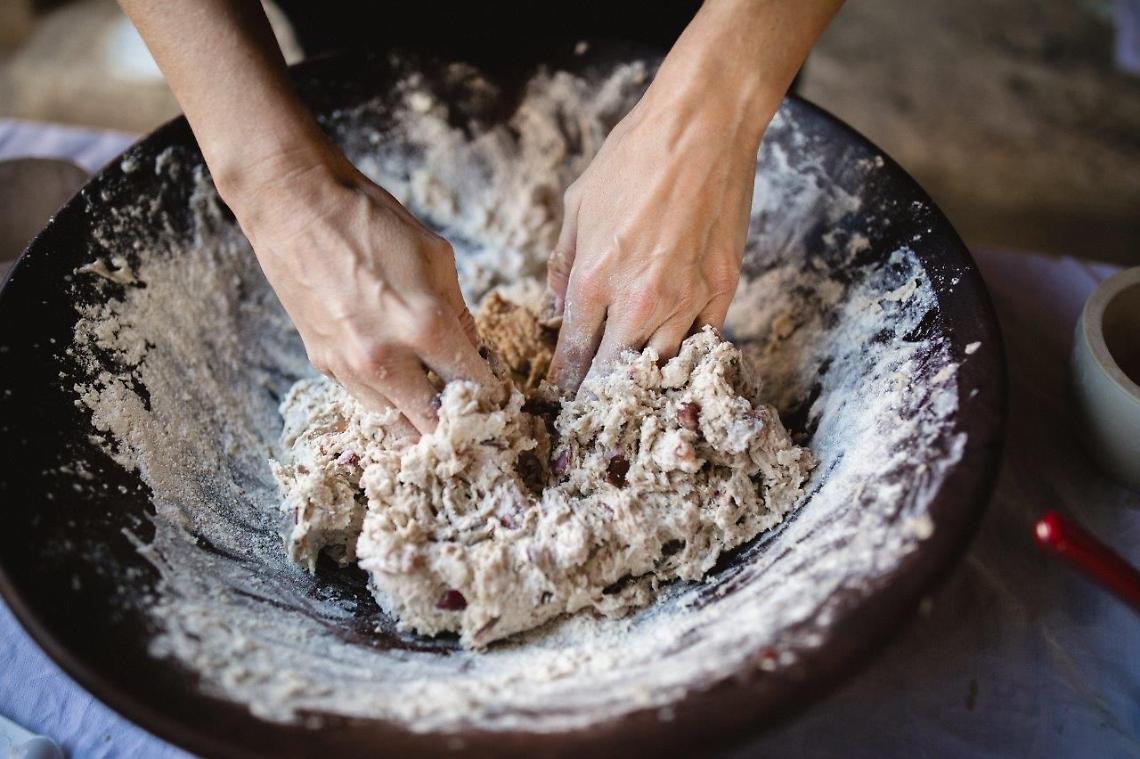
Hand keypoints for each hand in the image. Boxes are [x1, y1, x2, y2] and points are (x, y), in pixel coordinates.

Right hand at [233, 150, 495, 432]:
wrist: (294, 204)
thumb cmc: (371, 220)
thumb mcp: (436, 257)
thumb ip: (459, 313)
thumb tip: (471, 352)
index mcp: (425, 327)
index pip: (473, 388)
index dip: (493, 399)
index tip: (499, 400)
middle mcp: (385, 358)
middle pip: (433, 426)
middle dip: (457, 427)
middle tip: (472, 419)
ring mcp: (349, 366)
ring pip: (395, 423)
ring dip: (418, 418)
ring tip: (435, 405)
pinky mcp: (323, 364)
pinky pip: (365, 398)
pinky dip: (386, 398)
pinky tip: (399, 381)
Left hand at [545, 85, 758, 391]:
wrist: (702, 126)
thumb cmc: (634, 158)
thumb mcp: (577, 205)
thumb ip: (562, 264)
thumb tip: (555, 305)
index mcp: (596, 279)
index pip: (574, 354)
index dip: (565, 382)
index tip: (561, 396)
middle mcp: (641, 300)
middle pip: (615, 373)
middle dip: (599, 393)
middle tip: (591, 408)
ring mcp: (687, 298)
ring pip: (661, 365)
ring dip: (643, 379)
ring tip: (631, 391)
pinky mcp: (723, 289)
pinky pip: (701, 342)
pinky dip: (684, 353)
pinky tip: (672, 359)